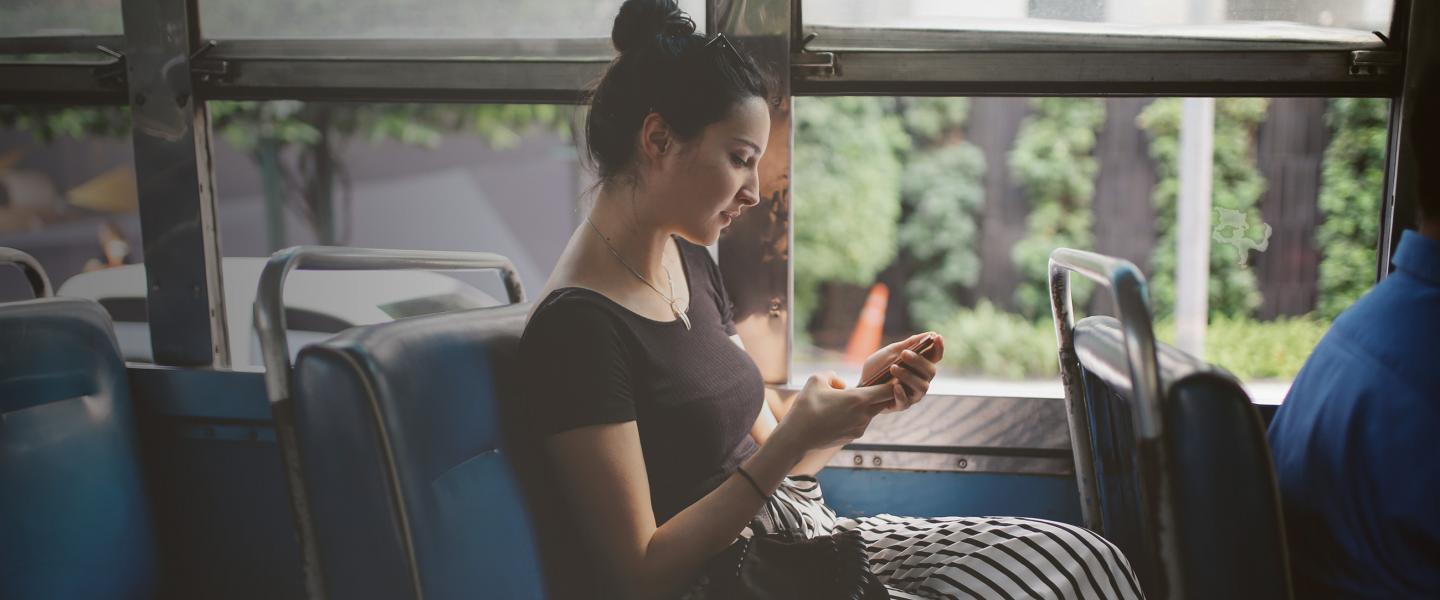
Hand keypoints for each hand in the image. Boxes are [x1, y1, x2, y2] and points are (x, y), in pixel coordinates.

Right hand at [771, 372, 892, 452]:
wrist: (796, 437)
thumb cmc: (806, 407)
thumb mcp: (816, 380)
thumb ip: (833, 375)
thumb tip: (841, 384)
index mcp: (858, 400)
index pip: (888, 390)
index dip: (892, 382)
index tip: (889, 377)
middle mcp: (863, 416)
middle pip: (883, 403)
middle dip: (880, 394)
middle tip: (871, 385)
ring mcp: (859, 428)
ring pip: (871, 412)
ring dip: (864, 405)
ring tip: (845, 401)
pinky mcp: (853, 437)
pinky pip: (861, 422)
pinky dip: (855, 416)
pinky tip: (838, 413)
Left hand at [857, 332, 944, 412]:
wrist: (859, 386)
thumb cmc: (877, 368)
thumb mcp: (890, 353)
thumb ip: (908, 345)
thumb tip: (929, 334)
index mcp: (920, 366)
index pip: (935, 357)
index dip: (939, 347)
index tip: (937, 336)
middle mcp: (921, 380)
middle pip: (930, 371)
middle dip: (918, 361)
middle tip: (904, 353)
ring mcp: (913, 394)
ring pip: (921, 387)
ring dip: (908, 376)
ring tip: (893, 368)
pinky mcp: (901, 405)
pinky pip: (906, 402)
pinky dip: (901, 393)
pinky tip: (895, 386)